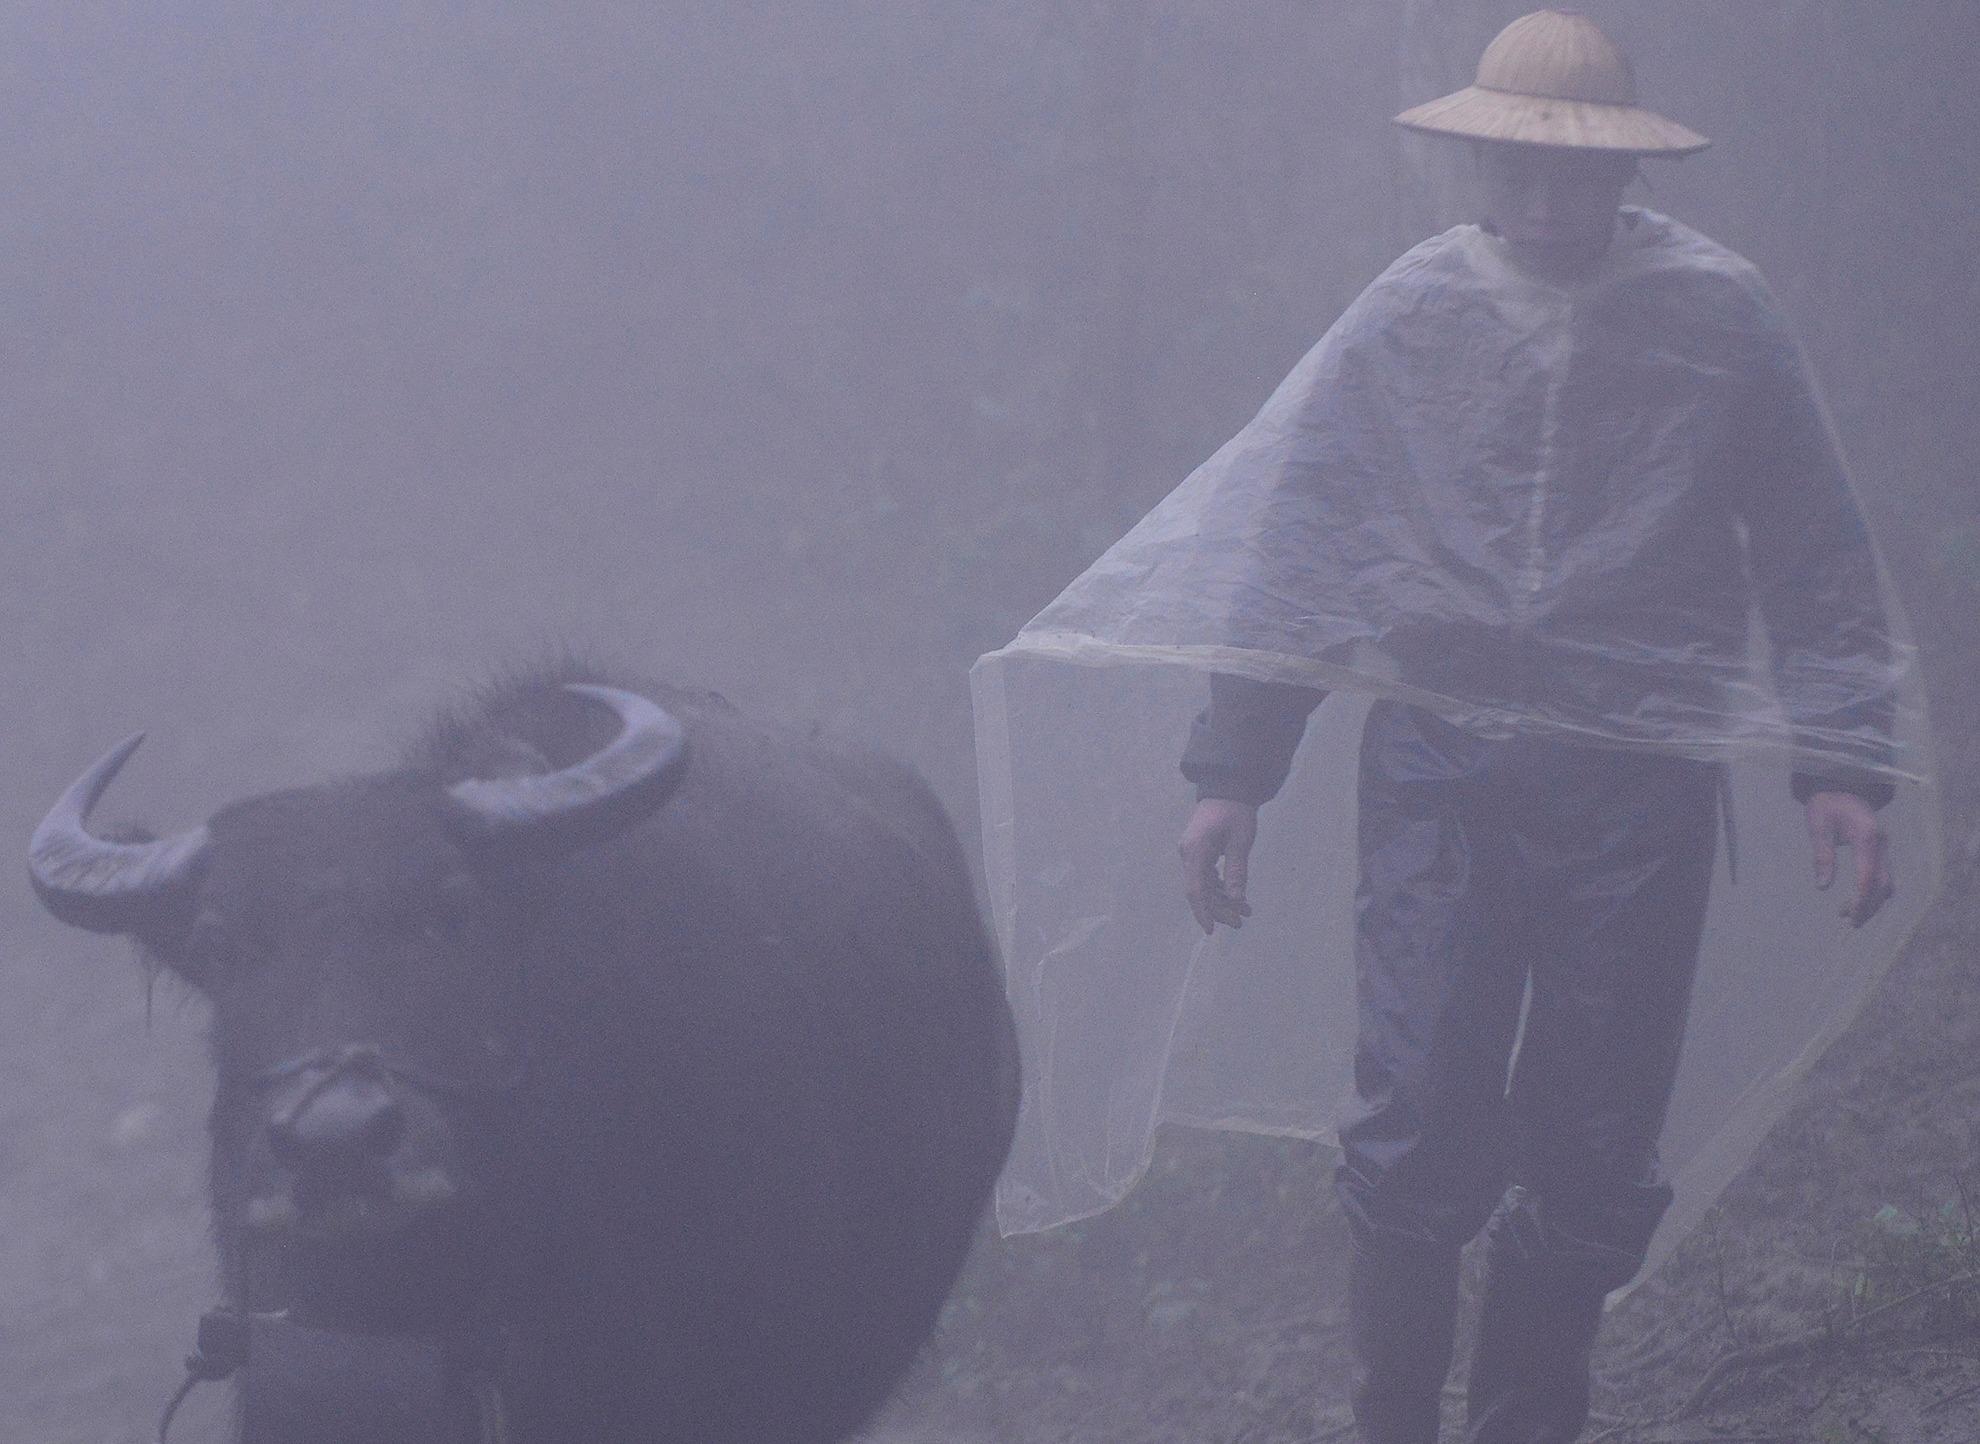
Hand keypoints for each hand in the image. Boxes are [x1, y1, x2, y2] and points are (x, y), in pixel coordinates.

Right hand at [1179, 798, 1257, 934]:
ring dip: (1222, 899)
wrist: (1228, 788)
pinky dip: (1221, 888)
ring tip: (1245, 912)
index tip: (1211, 930)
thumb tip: (1236, 900)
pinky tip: (1237, 896)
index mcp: (1196, 850)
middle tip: (1240, 922)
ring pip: (1204, 886)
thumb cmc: (1236, 811)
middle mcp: (1189, 854)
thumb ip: (1237, 871)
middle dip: (1219, 909)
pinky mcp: (1199, 852)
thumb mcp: (1241, 841)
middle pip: (1200, 891)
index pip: (1196, 889)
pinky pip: (1207, 876)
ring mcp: (1192, 853)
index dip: (1203, 912)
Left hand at [1806, 789, 1892, 927]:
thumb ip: (1822, 855)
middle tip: (1849, 921)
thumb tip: (1823, 887)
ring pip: (1887, 882)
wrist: (1842, 784)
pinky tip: (1857, 899)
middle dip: (1868, 906)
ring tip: (1848, 914)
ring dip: (1872, 901)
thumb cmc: (1826, 804)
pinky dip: (1874, 891)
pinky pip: (1884, 875)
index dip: (1860, 899)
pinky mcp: (1882, 849)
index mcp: (1866, 836)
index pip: (1867, 875)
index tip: (1848, 916)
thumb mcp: (1817, 826)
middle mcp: (1882, 843)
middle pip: (1882, 884)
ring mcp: (1885, 846)